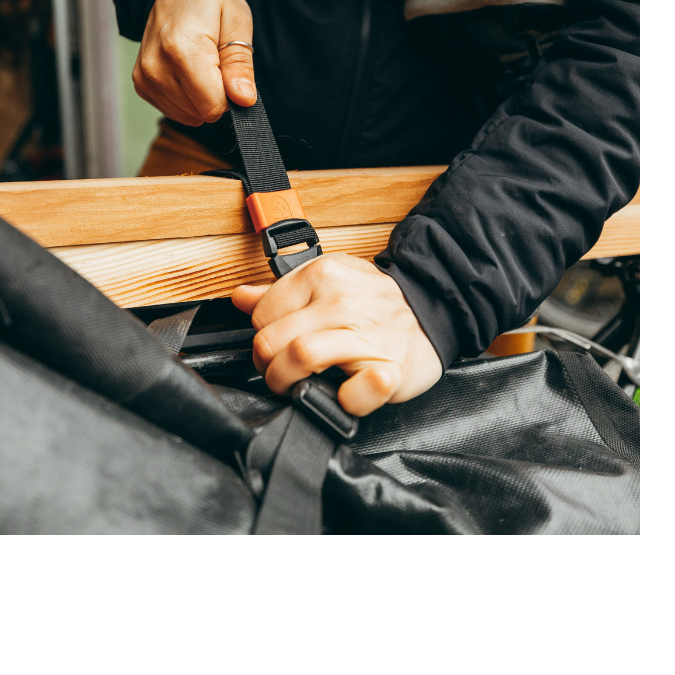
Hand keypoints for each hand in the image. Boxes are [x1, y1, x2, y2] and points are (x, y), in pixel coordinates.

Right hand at [134, 0, 255, 125]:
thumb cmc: (209, 2)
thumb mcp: (237, 22)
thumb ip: (240, 65)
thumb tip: (243, 100)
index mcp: (182, 49)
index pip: (213, 106)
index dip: (229, 95)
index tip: (228, 69)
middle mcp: (157, 67)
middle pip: (200, 113)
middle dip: (216, 94)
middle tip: (214, 61)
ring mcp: (145, 78)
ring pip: (188, 116)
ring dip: (200, 97)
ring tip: (199, 63)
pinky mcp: (141, 85)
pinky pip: (174, 111)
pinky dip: (186, 97)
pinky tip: (185, 71)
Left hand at [232, 254, 442, 416]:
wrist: (434, 310)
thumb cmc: (374, 302)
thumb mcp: (329, 280)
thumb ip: (281, 291)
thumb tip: (240, 297)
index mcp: (322, 275)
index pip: (262, 314)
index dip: (262, 336)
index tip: (276, 346)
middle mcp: (342, 301)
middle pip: (271, 340)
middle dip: (267, 366)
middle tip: (280, 372)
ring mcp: (367, 334)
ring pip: (299, 358)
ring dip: (288, 383)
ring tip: (298, 385)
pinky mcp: (390, 369)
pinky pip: (356, 393)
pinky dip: (347, 400)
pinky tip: (345, 393)